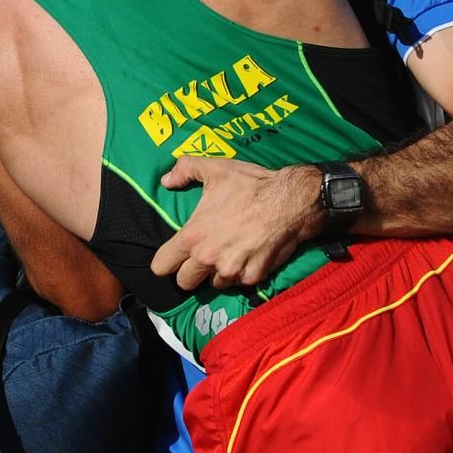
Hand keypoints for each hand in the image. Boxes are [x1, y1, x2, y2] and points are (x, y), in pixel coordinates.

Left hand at [150, 158, 321, 291]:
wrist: (291, 200)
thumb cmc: (252, 185)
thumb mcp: (216, 169)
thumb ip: (185, 170)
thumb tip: (166, 180)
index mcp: (193, 236)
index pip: (160, 266)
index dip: (165, 261)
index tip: (175, 255)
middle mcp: (208, 258)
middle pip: (184, 282)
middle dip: (190, 271)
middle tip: (203, 256)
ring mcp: (232, 271)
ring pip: (214, 284)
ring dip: (218, 273)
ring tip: (229, 253)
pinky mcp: (253, 277)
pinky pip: (240, 283)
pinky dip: (243, 273)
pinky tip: (250, 255)